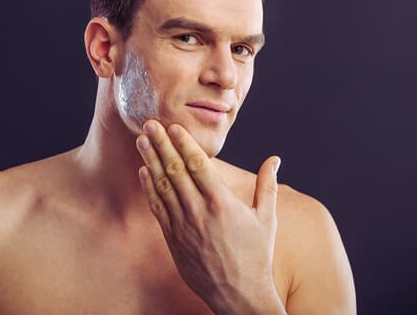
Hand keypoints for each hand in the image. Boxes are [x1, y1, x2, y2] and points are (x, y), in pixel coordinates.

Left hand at [135, 120, 283, 314]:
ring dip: (150, 160)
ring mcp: (183, 225)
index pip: (198, 164)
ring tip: (141, 140)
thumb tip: (275, 159)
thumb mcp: (267, 219)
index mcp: (222, 203)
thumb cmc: (256, 256)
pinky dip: (149, 188)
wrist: (238, 294)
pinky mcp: (173, 238)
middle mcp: (199, 211)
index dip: (184, 143)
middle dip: (161, 144)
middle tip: (149, 123)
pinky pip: (158, 207)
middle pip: (175, 170)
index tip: (173, 126)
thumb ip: (267, 186)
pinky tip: (144, 171)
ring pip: (162, 186)